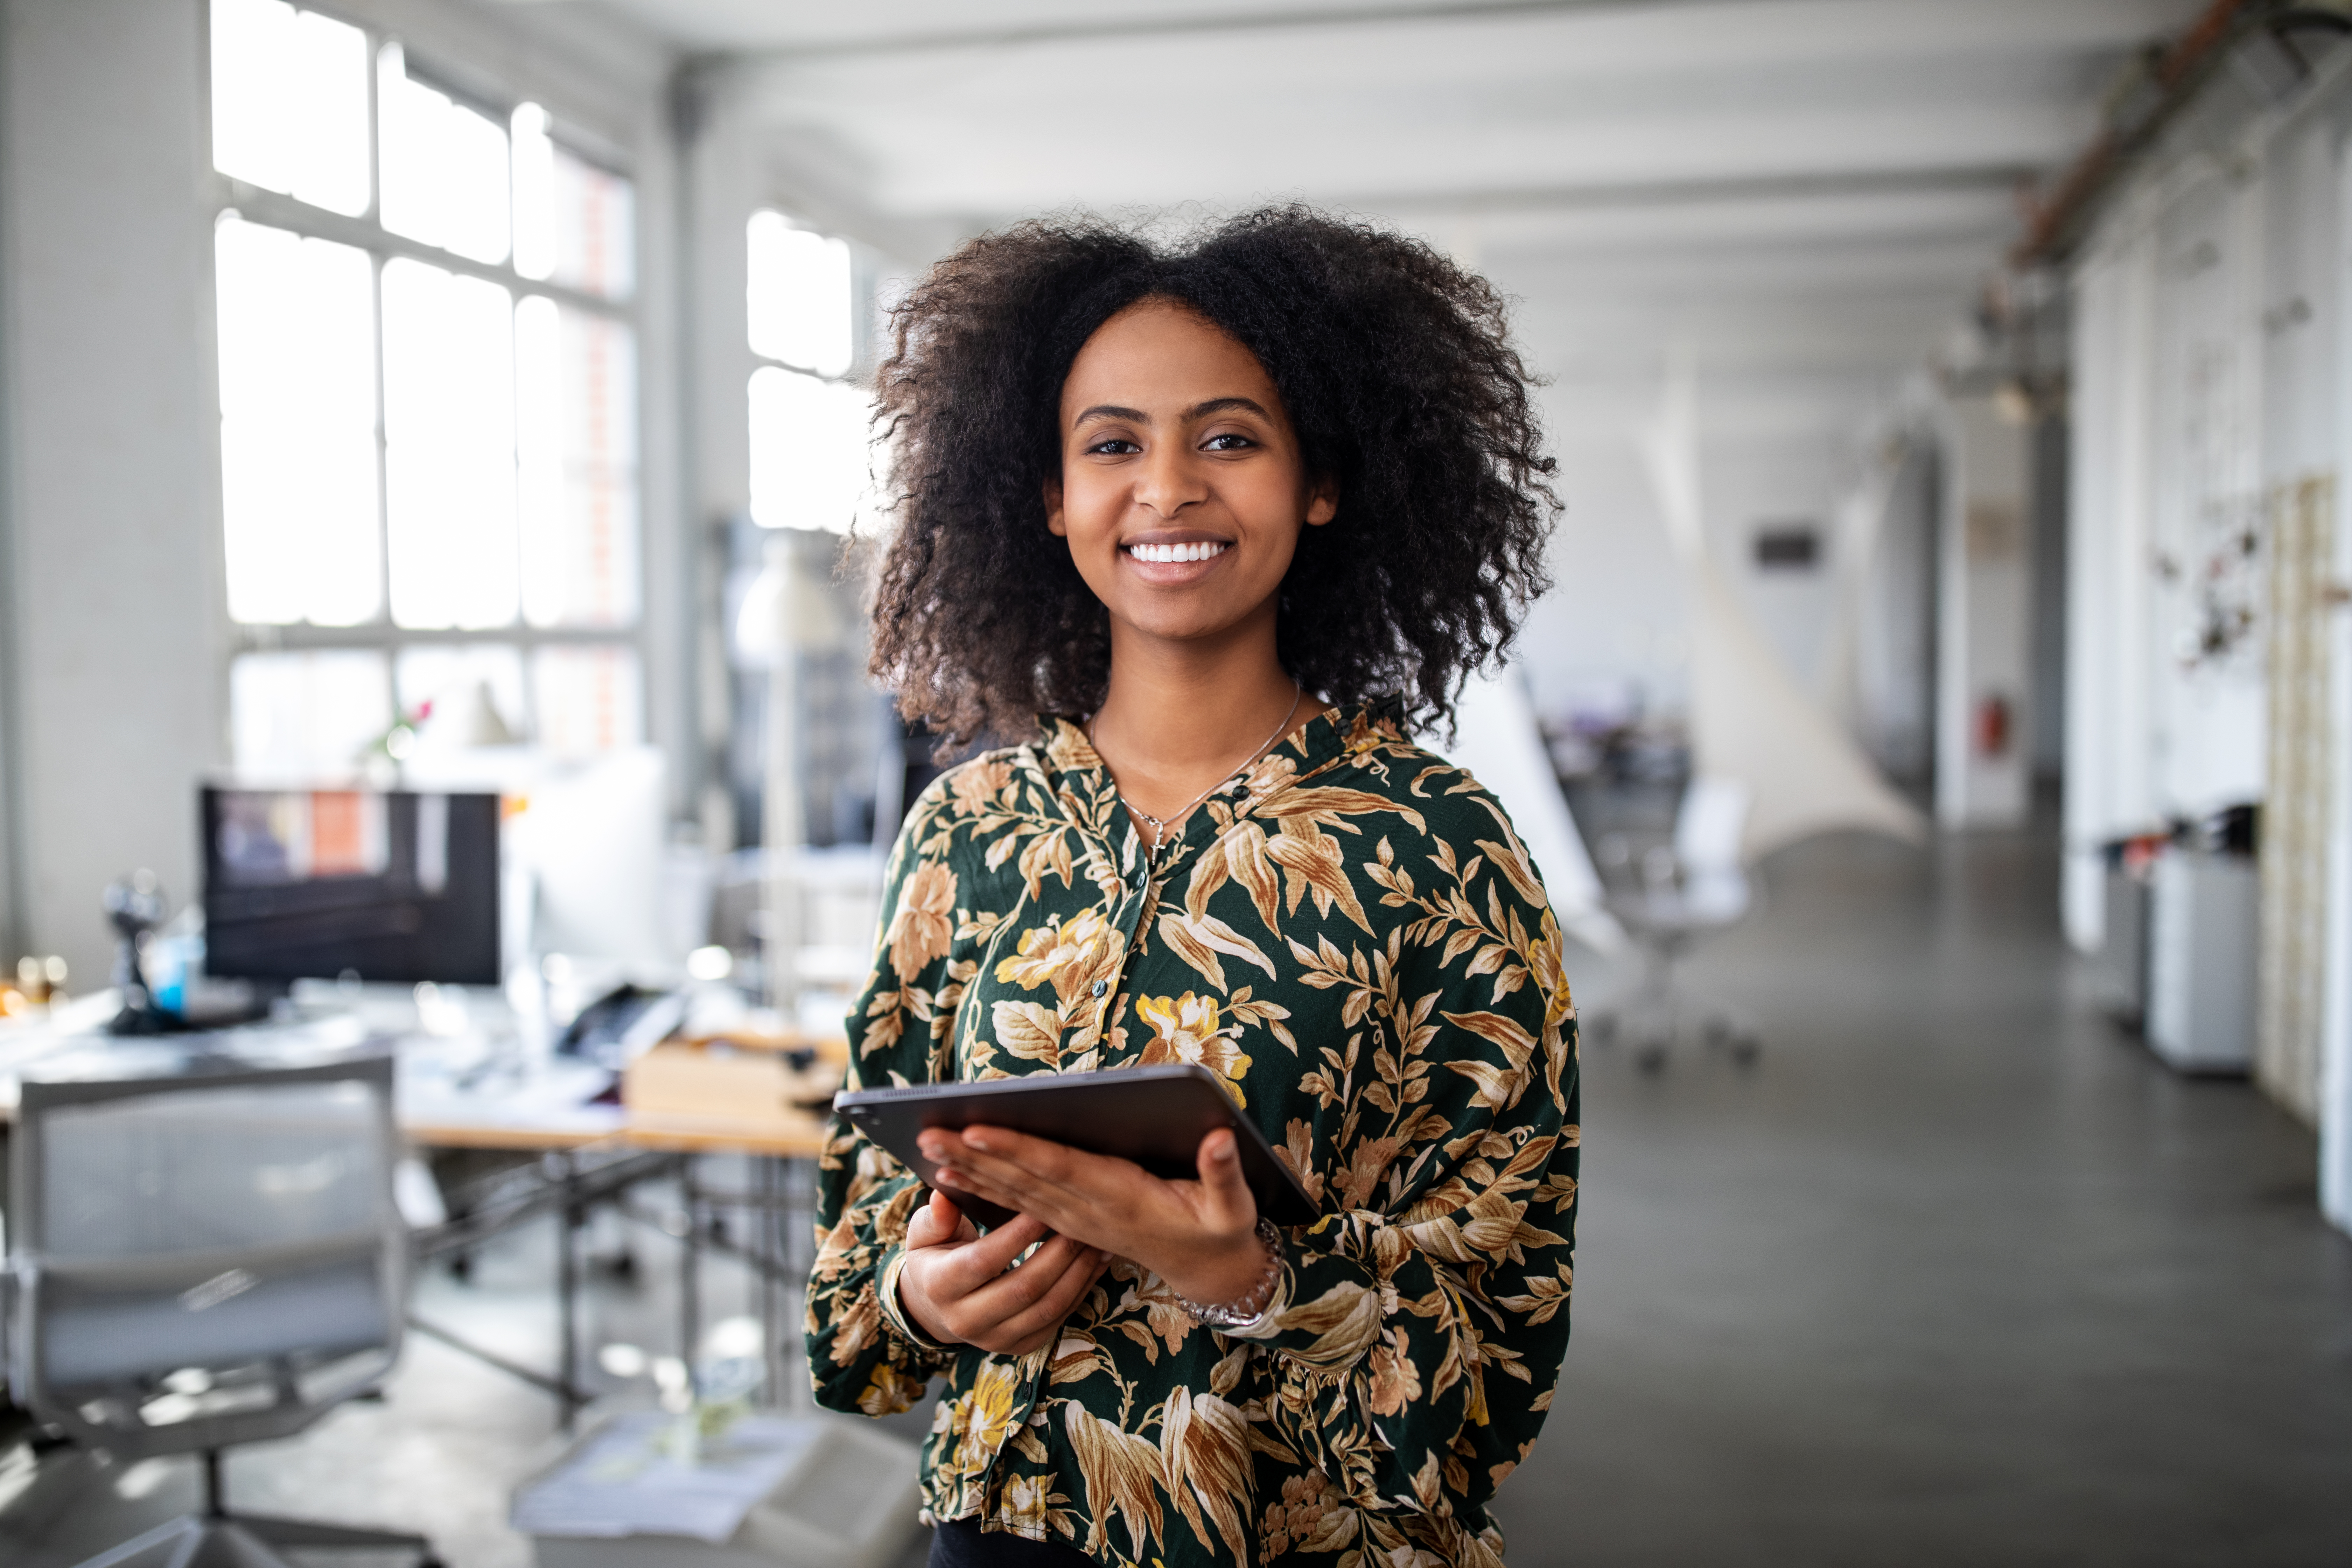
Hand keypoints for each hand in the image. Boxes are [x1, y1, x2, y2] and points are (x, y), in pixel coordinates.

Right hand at [895, 1188, 1108, 1353]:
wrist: (936, 1306)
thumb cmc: (935, 1257)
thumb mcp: (925, 1234)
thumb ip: (936, 1217)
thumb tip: (943, 1196)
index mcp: (940, 1286)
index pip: (984, 1260)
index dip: (1018, 1234)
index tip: (1044, 1205)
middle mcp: (965, 1320)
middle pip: (1023, 1287)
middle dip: (1059, 1252)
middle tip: (1081, 1220)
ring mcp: (995, 1339)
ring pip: (1047, 1307)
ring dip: (1078, 1272)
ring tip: (1096, 1240)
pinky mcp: (1020, 1346)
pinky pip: (1058, 1318)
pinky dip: (1082, 1289)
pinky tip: (1096, 1262)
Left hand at [919, 1125, 1270, 1311]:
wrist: (1209, 1272)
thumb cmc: (1221, 1231)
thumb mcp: (1233, 1208)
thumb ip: (1225, 1173)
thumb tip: (1222, 1137)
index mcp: (1121, 1198)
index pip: (1059, 1169)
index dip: (1018, 1151)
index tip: (977, 1131)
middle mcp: (1090, 1210)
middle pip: (1024, 1180)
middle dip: (975, 1157)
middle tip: (929, 1133)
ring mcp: (1077, 1219)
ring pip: (1015, 1193)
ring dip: (971, 1172)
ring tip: (929, 1149)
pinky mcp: (1072, 1222)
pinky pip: (1021, 1204)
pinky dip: (987, 1189)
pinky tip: (956, 1176)